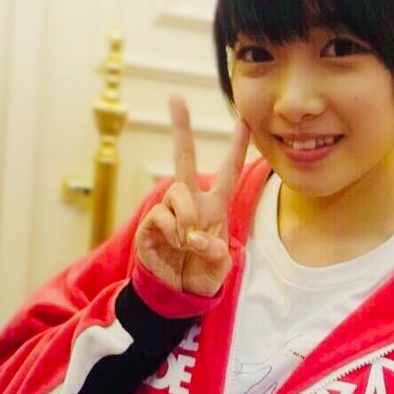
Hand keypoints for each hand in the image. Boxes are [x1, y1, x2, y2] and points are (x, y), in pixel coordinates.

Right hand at [135, 95, 249, 296]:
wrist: (176, 295)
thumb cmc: (202, 276)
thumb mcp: (221, 267)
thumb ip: (216, 252)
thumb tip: (196, 236)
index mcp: (214, 206)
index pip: (227, 171)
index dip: (236, 147)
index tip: (243, 119)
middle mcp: (191, 202)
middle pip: (184, 157)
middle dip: (181, 127)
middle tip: (175, 98)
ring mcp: (169, 210)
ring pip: (177, 192)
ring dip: (187, 216)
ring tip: (188, 241)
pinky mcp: (151, 224)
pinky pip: (162, 215)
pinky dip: (172, 231)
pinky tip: (175, 244)